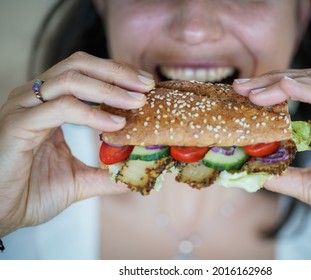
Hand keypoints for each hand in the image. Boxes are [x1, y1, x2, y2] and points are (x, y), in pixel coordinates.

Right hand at [0, 51, 154, 236]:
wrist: (0, 215)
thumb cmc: (31, 192)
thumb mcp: (80, 179)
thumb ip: (107, 172)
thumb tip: (138, 171)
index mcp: (48, 104)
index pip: (85, 72)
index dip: (116, 74)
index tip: (145, 85)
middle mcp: (34, 99)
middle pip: (78, 65)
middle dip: (117, 72)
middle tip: (146, 85)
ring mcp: (23, 109)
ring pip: (69, 79)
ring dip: (109, 89)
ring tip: (137, 102)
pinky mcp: (18, 125)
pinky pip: (60, 108)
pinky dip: (92, 114)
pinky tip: (115, 124)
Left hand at [234, 69, 310, 257]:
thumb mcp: (307, 186)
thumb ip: (282, 175)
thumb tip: (252, 171)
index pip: (304, 90)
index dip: (273, 86)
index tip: (244, 91)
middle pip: (308, 81)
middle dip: (272, 80)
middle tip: (241, 86)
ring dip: (283, 83)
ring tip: (254, 91)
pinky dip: (309, 92)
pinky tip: (286, 87)